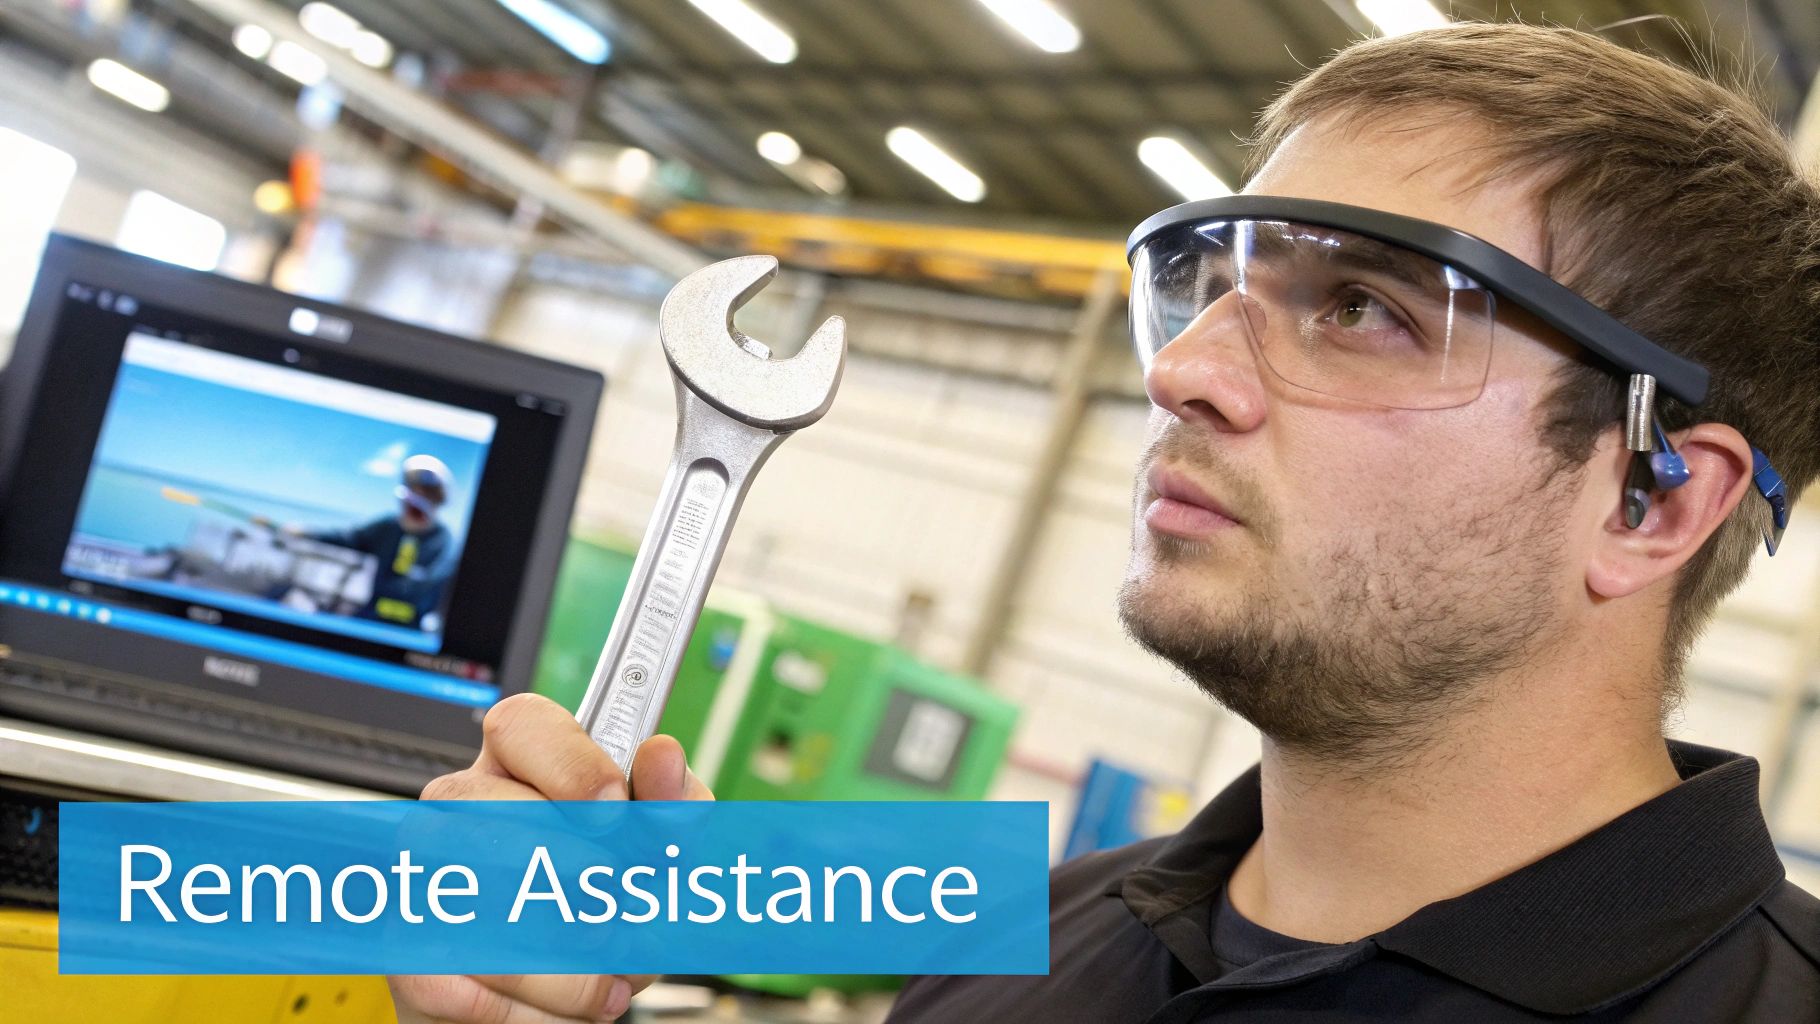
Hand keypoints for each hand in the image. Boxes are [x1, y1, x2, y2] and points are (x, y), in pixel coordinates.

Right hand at [389, 693, 713, 1022]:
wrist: (565, 998)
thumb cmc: (612, 909)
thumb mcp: (662, 856)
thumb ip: (672, 807)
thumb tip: (661, 756)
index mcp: (527, 764)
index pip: (524, 724)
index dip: (570, 763)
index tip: (616, 811)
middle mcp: (463, 806)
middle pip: (482, 805)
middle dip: (568, 873)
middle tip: (619, 921)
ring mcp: (422, 873)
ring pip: (466, 893)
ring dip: (557, 957)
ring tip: (607, 981)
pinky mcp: (407, 949)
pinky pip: (450, 975)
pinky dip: (523, 1004)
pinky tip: (563, 1008)